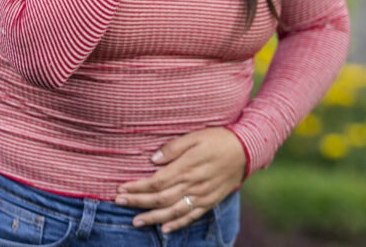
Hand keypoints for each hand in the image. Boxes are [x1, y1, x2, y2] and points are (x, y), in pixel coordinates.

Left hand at [115, 127, 246, 233]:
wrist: (247, 150)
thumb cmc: (218, 139)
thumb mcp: (195, 136)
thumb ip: (174, 147)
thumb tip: (153, 159)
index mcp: (187, 167)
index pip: (156, 182)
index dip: (137, 187)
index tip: (121, 188)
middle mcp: (193, 184)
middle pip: (160, 198)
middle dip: (138, 201)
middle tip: (119, 202)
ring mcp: (202, 195)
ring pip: (173, 211)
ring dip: (152, 217)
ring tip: (135, 221)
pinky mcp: (210, 201)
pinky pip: (191, 216)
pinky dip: (177, 224)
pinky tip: (164, 228)